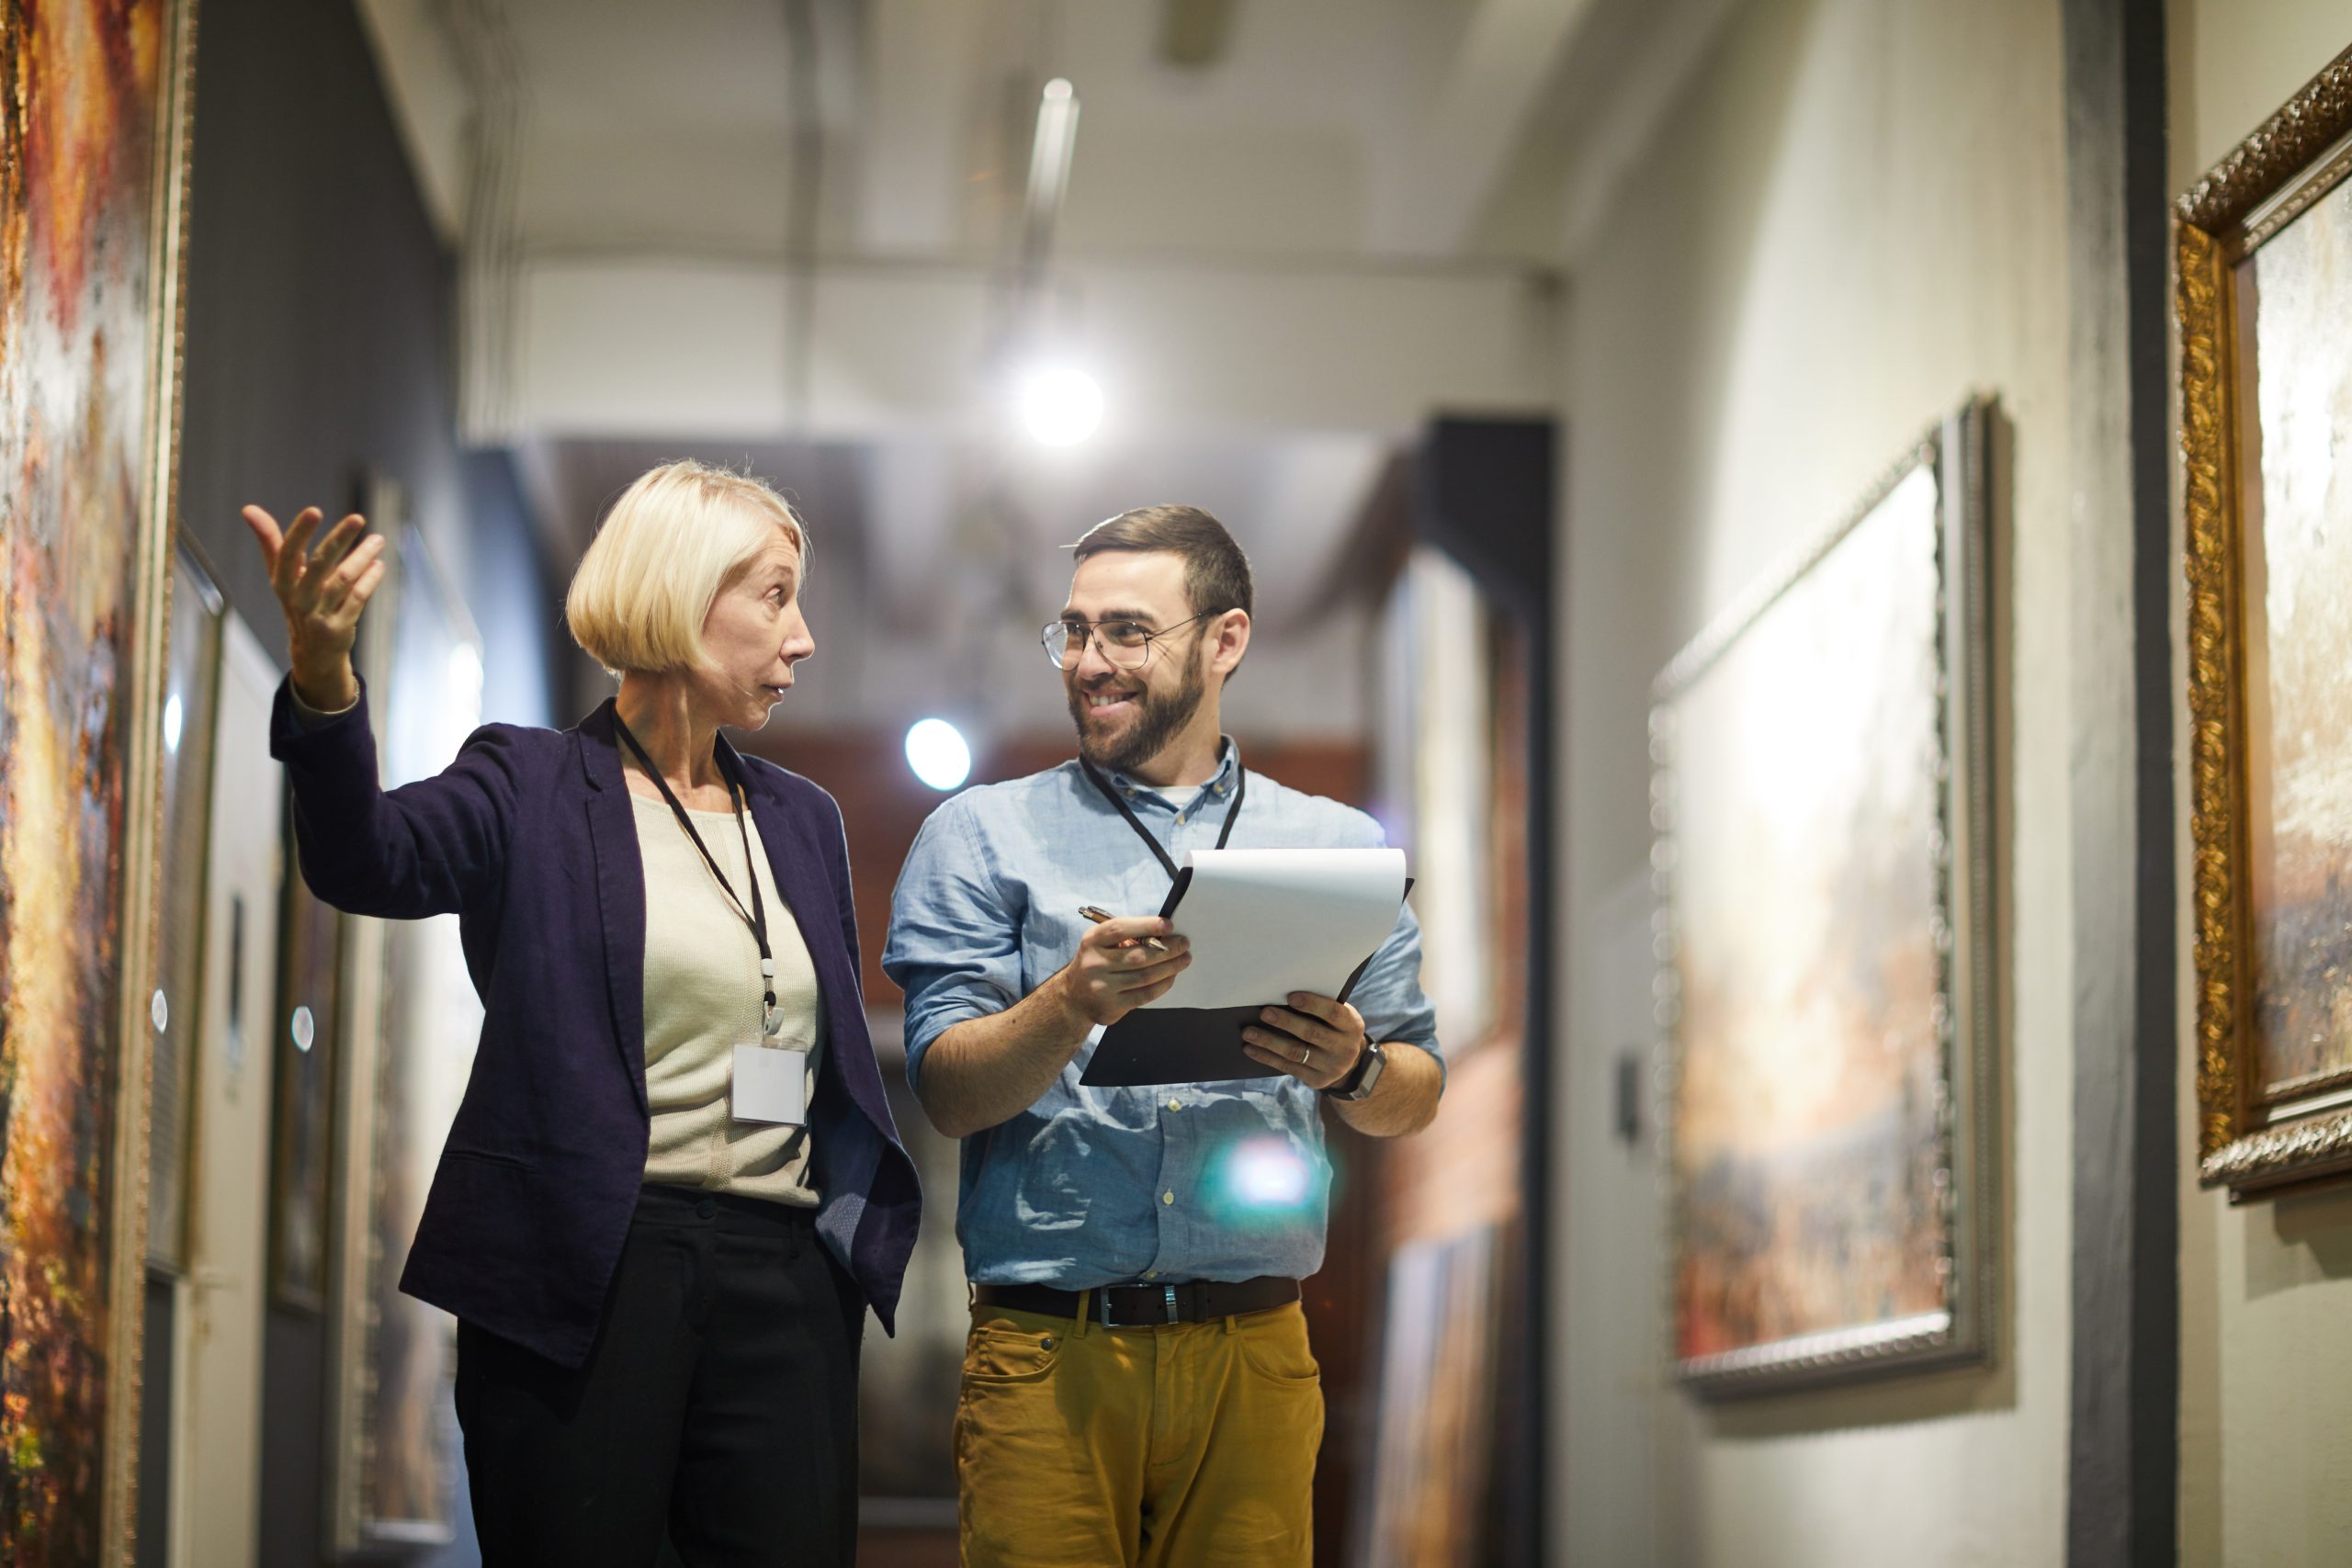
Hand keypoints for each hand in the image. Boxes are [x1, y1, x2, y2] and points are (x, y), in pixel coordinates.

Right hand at [240, 505, 387, 708]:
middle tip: (358, 518)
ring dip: (362, 557)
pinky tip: (378, 565)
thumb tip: (248, 508)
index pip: (288, 554)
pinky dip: (370, 579)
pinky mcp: (339, 628)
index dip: (299, 532)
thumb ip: (270, 541)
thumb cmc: (298, 602)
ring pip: (343, 580)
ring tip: (377, 540)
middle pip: (320, 564)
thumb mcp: (281, 575)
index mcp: (282, 582)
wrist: (312, 652)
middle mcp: (298, 599)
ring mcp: (319, 615)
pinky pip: (357, 599)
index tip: (314, 511)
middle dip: (339, 539)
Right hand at [1052, 917, 1190, 1027]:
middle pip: (1137, 956)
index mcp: (1091, 941)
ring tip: (1184, 959)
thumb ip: (1126, 937)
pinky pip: (1144, 995)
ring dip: (1170, 967)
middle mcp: (1093, 964)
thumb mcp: (1101, 944)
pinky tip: (1171, 977)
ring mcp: (1101, 987)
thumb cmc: (1096, 963)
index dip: (1146, 925)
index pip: (1120, 929)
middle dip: (1167, 949)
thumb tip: (1164, 935)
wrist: (1073, 998)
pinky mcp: (1110, 1007)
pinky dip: (1162, 985)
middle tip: (1184, 944)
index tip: (1168, 925)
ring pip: (1144, 977)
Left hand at [1241, 992, 1364, 1090]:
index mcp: (1352, 1025)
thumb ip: (1320, 1009)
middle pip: (1311, 1033)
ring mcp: (1331, 1067)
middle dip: (1285, 1022)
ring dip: (1269, 1042)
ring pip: (1295, 1052)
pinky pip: (1287, 1067)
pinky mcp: (1317, 1080)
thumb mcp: (1338, 1017)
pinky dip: (1267, 1057)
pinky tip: (1251, 1049)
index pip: (1333, 1013)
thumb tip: (1281, 996)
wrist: (1348, 1062)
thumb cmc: (1334, 1027)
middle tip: (1264, 1013)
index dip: (1312, 1004)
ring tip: (1248, 1032)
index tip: (1290, 997)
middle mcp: (1345, 1048)